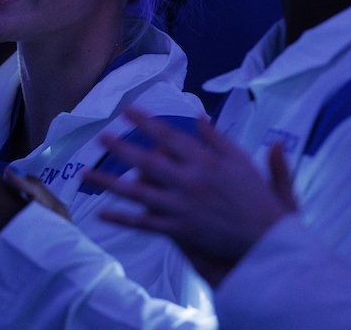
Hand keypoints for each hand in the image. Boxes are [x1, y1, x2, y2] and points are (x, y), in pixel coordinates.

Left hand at [82, 107, 295, 286]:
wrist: (266, 239)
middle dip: (121, 147)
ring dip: (109, 182)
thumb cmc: (257, 197)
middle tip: (100, 137)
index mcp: (205, 160)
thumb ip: (219, 139)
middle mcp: (189, 180)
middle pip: (147, 160)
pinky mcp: (179, 230)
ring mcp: (181, 206)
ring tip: (85, 173)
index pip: (169, 136)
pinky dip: (123, 218)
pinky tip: (102, 213)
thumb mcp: (242, 160)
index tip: (127, 111)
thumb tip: (199, 117)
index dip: (146, 122)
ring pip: (138, 193)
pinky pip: (145, 224)